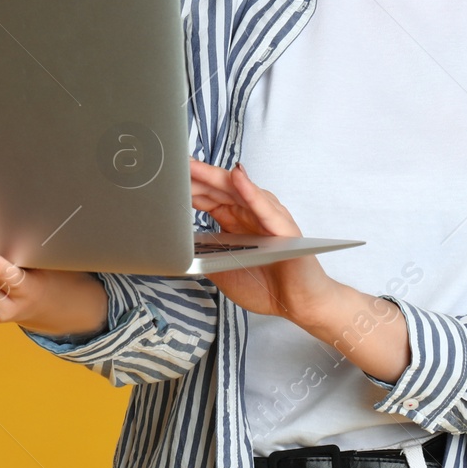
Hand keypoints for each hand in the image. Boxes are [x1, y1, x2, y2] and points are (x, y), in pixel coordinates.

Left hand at [188, 158, 339, 322]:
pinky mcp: (283, 228)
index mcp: (235, 221)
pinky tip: (237, 177)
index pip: (209, 198)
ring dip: (216, 177)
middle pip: (220, 189)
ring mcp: (267, 217)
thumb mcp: (222, 269)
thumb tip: (175, 248)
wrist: (299, 304)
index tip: (167, 176)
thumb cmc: (266, 286)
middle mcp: (250, 214)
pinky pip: (264, 206)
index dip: (189, 187)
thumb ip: (204, 255)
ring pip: (239, 191)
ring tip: (195, 166)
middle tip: (174, 163)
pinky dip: (250, 191)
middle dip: (196, 176)